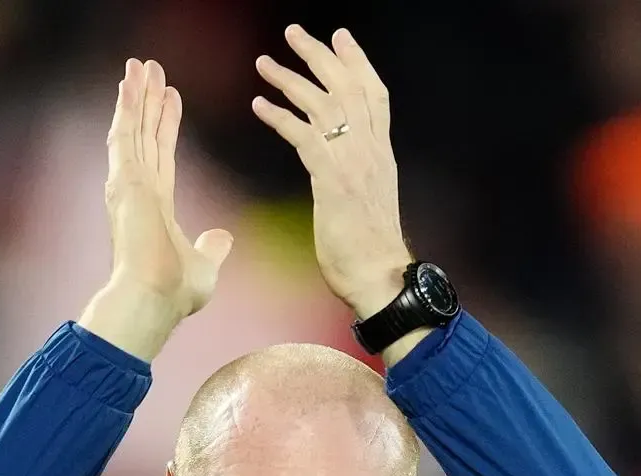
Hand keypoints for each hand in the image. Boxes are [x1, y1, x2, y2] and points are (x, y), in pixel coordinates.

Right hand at [104, 59, 233, 319]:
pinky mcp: (124, 181)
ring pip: (132, 129)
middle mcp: (138, 192)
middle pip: (144, 136)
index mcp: (155, 208)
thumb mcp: (205, 264)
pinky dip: (126, 107)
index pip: (162, 155)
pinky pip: (124, 135)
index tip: (171, 98)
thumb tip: (223, 236)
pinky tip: (129, 82)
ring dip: (134, 96)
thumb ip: (212, 247)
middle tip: (151, 70)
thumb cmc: (175, 293)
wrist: (154, 298)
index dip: (166, 125)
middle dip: (148, 102)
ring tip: (138, 64)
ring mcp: (128, 186)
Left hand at [252, 26, 410, 316]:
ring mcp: (353, 162)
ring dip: (290, 79)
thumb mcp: (368, 201)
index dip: (357, 62)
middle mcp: (371, 150)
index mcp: (381, 153)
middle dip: (319, 55)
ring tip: (264, 63)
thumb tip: (343, 168)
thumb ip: (358, 175)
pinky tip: (259, 105)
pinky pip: (304, 135)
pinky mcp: (333, 179)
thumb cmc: (370, 250)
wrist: (378, 277)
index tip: (340, 36)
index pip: (374, 94)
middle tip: (294, 32)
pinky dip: (280, 116)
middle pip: (347, 87)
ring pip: (323, 104)